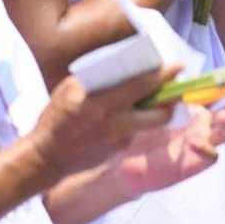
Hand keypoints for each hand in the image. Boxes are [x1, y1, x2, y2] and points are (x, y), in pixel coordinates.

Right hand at [27, 65, 178, 180]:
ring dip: (160, 111)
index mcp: (99, 102)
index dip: (163, 75)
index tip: (179, 66)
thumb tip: (126, 68)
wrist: (45, 157)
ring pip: (153, 123)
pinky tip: (128, 116)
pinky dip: (137, 121)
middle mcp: (113, 122)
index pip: (140, 86)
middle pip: (158, 110)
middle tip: (177, 86)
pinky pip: (137, 131)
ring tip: (160, 101)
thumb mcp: (70, 90)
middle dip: (172, 97)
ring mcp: (119, 139)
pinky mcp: (120, 150)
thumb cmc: (56, 117)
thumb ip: (98, 79)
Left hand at [109, 97, 224, 197]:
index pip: (216, 94)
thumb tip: (178, 67)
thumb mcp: (150, 104)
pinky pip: (212, 156)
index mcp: (194, 107)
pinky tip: (196, 143)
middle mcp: (202, 124)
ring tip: (223, 121)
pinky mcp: (195, 162)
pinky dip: (209, 149)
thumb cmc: (139, 129)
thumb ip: (165, 88)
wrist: (124, 162)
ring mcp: (201, 143)